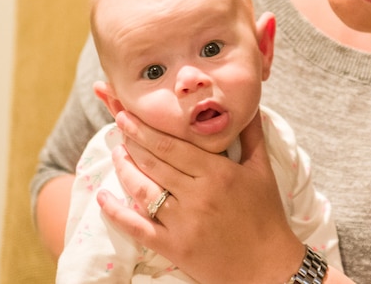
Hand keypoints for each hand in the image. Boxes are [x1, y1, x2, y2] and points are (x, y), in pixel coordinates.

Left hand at [98, 110, 303, 283]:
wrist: (268, 265)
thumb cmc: (267, 215)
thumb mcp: (262, 171)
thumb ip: (251, 135)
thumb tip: (248, 104)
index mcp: (218, 173)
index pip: (172, 146)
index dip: (146, 130)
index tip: (128, 116)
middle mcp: (197, 195)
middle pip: (154, 163)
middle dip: (132, 142)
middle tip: (118, 125)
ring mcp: (183, 222)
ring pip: (143, 190)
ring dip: (124, 169)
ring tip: (116, 154)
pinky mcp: (174, 246)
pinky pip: (137, 227)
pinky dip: (116, 212)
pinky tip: (103, 197)